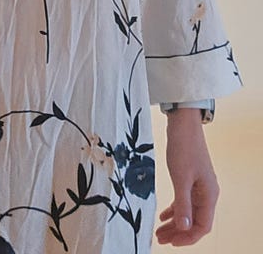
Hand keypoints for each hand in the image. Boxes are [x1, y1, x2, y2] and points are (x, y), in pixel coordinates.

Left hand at [155, 108, 219, 245]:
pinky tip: (163, 215)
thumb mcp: (181, 178)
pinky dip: (174, 209)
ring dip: (174, 222)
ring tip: (159, 231)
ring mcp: (199, 186)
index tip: (170, 242)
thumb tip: (184, 228)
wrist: (183, 125)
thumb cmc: (183, 149)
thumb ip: (182, 204)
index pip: (202, 226)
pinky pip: (184, 200)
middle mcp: (207, 193)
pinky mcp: (190, 178)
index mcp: (209, 195)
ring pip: (188, 211)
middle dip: (178, 232)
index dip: (187, 237)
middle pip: (194, 221)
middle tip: (160, 238)